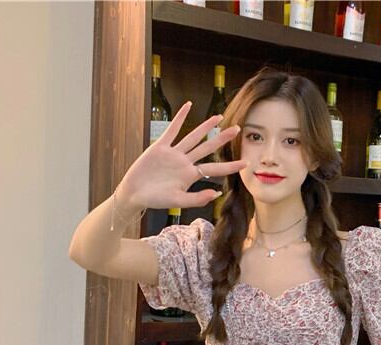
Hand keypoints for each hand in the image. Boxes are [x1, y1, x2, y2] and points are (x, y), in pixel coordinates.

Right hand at [117, 101, 247, 211]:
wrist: (134, 193)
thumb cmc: (156, 200)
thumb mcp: (177, 202)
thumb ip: (197, 199)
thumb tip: (217, 194)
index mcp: (191, 175)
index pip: (215, 169)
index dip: (230, 166)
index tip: (246, 163)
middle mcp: (185, 162)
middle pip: (207, 147)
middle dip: (222, 138)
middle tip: (238, 129)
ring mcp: (174, 153)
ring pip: (193, 137)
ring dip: (206, 126)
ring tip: (219, 117)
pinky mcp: (160, 146)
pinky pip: (172, 130)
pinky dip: (180, 117)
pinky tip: (188, 106)